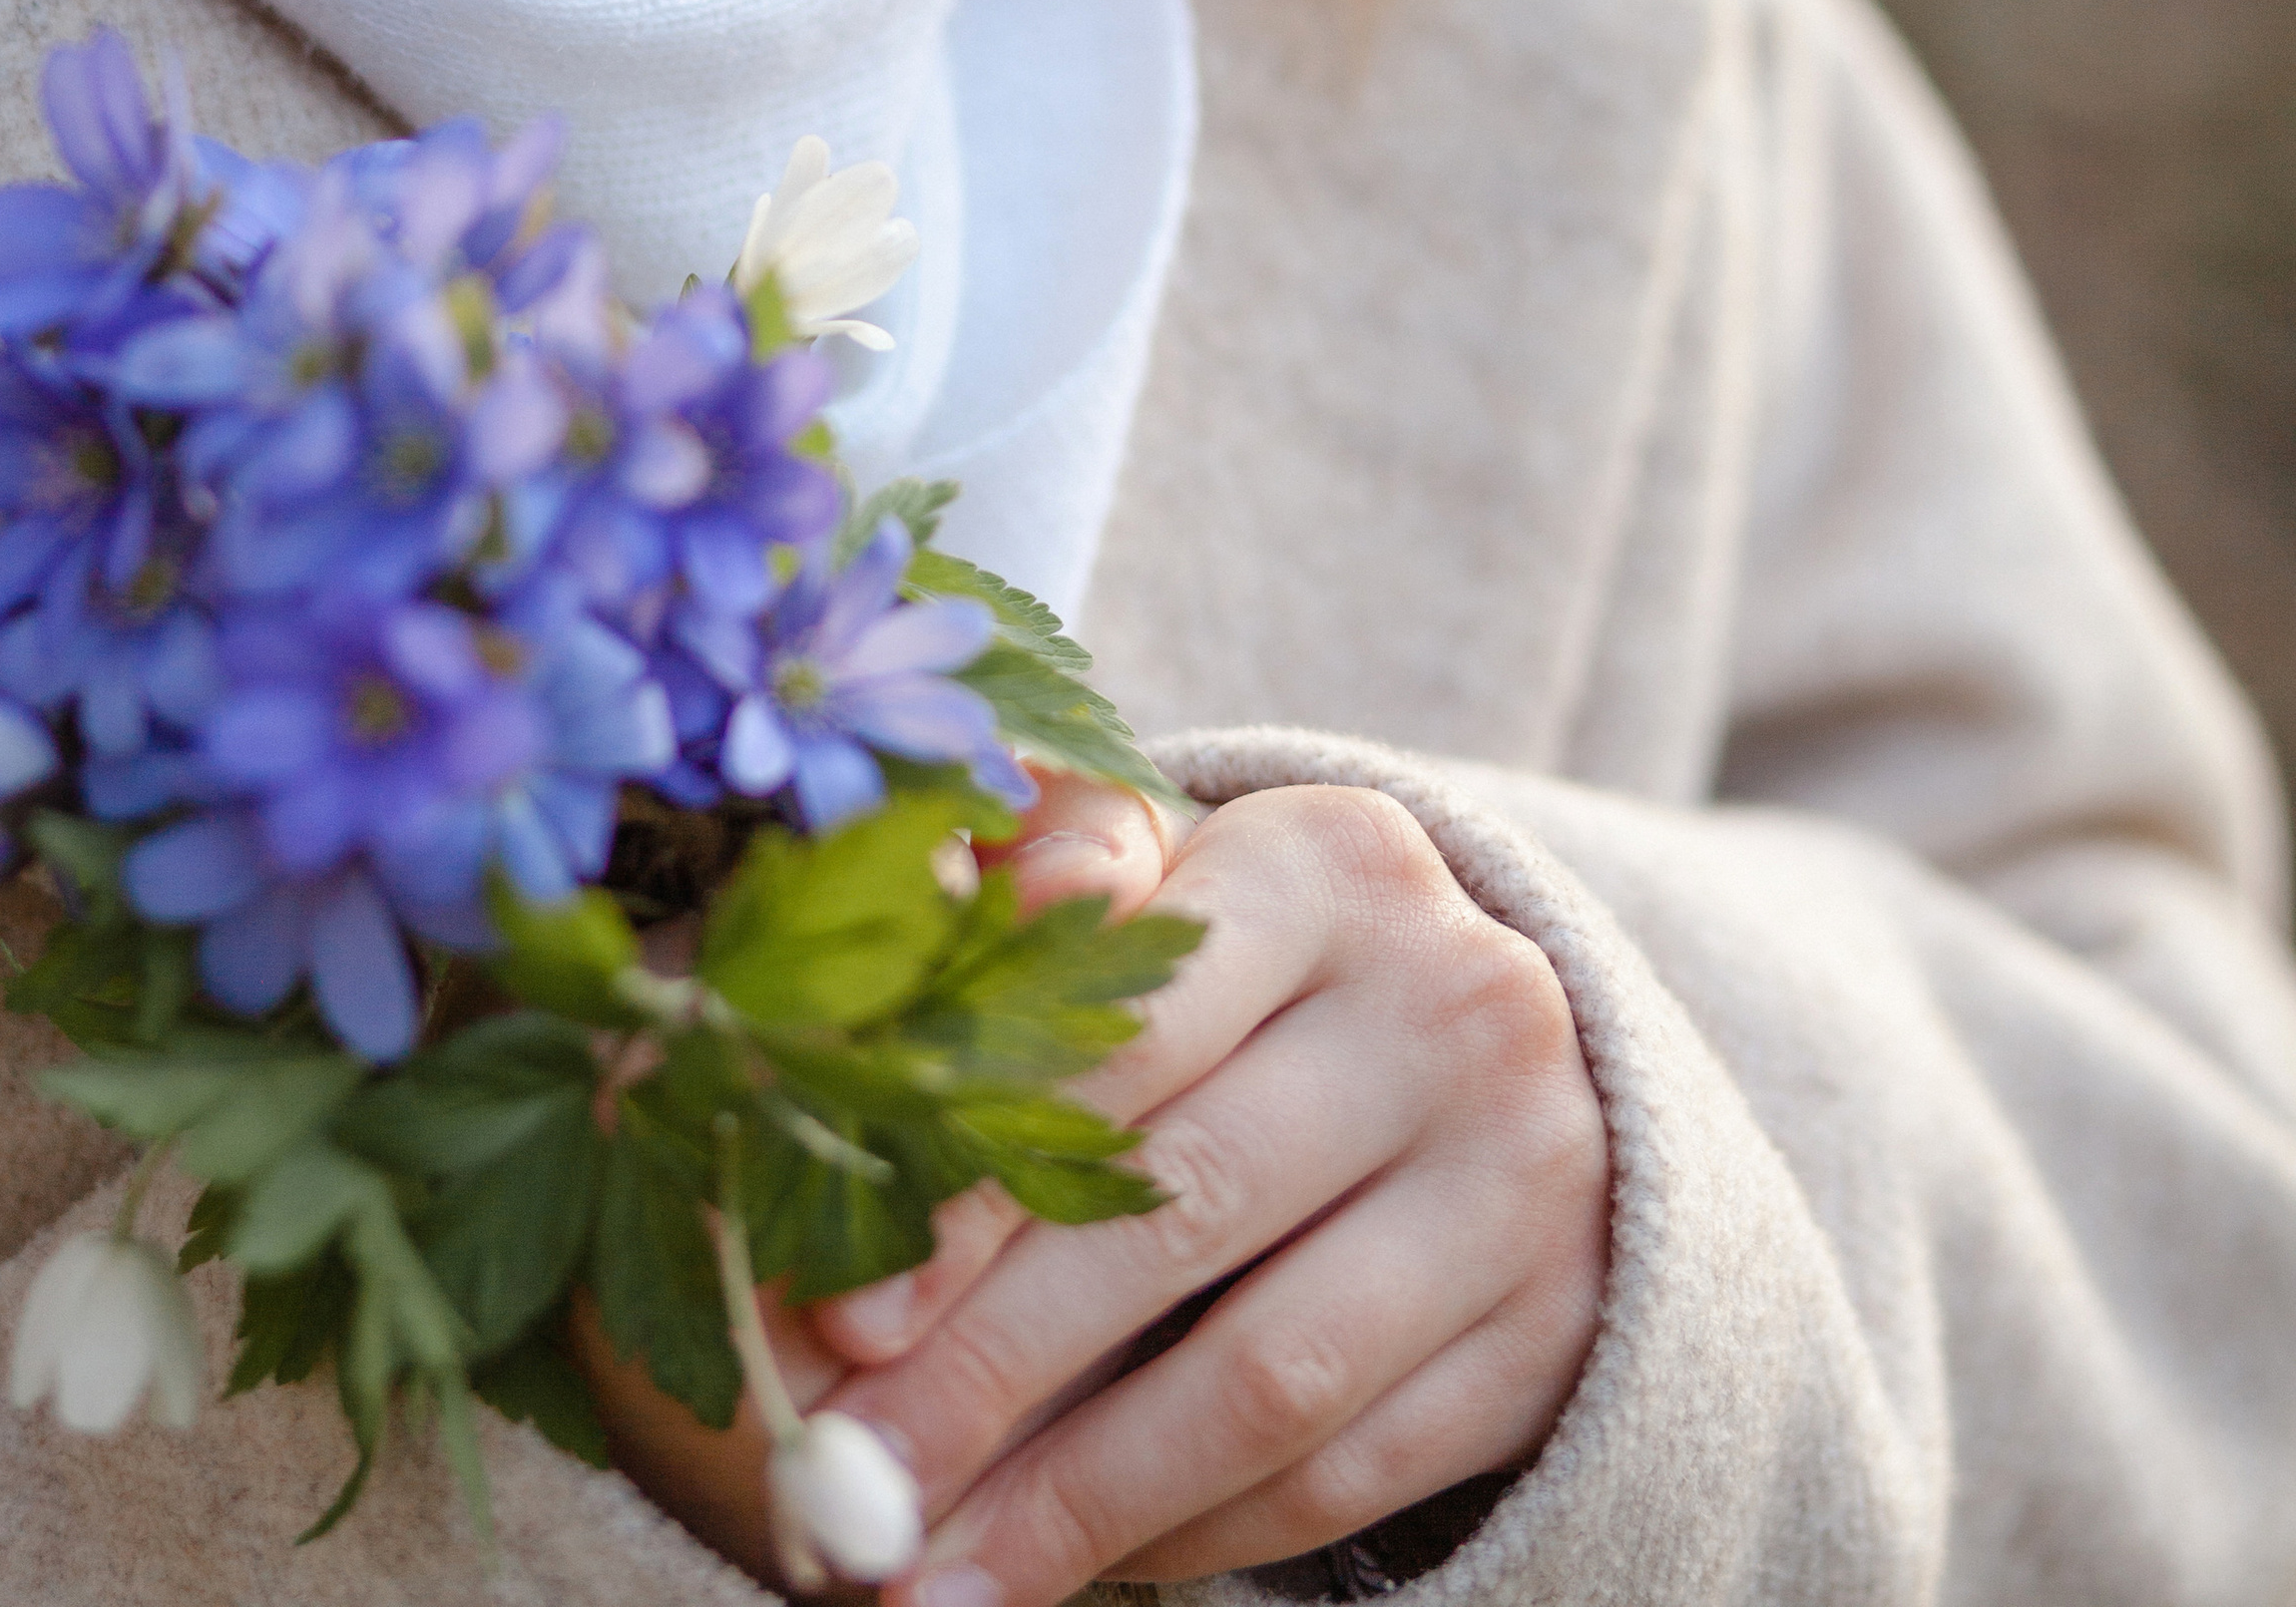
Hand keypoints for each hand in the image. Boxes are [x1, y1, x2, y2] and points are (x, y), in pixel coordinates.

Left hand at [810, 776, 1610, 1602]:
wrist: (1499, 1042)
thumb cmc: (1255, 961)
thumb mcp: (1166, 878)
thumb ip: (1042, 867)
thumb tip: (923, 888)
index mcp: (1327, 864)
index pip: (1126, 1035)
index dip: (977, 1185)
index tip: (844, 1318)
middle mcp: (1453, 1004)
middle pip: (1186, 1211)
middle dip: (989, 1373)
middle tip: (845, 1489)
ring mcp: (1524, 1178)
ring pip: (1271, 1375)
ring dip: (1076, 1500)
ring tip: (922, 1582)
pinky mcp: (1554, 1329)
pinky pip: (1350, 1470)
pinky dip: (1194, 1532)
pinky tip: (1071, 1565)